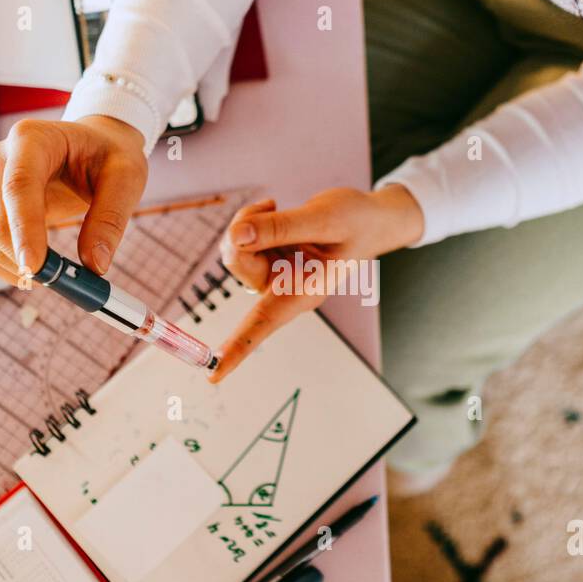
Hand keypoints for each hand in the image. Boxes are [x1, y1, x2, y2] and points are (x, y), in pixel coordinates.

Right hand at [0, 116, 147, 284]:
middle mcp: (0, 158)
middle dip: (22, 257)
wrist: (96, 145)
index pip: (19, 186)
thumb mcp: (126, 178)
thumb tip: (95, 265)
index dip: (24, 229)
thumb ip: (111, 219)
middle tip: (63, 284)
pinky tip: (44, 271)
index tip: (35, 266)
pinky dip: (12, 267)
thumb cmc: (110, 155)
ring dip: (18, 267)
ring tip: (61, 278)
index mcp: (31, 139)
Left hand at [211, 184, 423, 381]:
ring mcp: (274, 274)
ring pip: (236, 250)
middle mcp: (284, 288)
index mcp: (303, 293)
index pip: (263, 324)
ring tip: (274, 206)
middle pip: (238, 265)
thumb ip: (280, 228)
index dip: (237, 349)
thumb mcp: (323, 219)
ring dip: (245, 223)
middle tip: (267, 206)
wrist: (369, 218)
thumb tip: (237, 236)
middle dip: (241, 233)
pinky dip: (250, 220)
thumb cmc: (355, 223)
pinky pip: (241, 240)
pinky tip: (272, 209)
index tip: (213, 375)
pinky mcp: (268, 258)